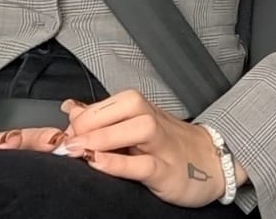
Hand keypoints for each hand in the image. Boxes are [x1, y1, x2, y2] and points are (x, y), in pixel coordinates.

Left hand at [58, 90, 234, 207]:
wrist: (212, 162)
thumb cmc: (169, 145)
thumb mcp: (134, 128)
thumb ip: (101, 118)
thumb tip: (70, 108)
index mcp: (140, 110)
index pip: (106, 104)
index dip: (79, 119)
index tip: (63, 136)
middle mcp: (151, 121)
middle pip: (120, 109)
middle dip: (88, 124)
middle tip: (66, 142)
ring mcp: (161, 145)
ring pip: (136, 129)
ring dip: (103, 137)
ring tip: (78, 150)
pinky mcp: (167, 171)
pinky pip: (143, 164)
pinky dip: (119, 163)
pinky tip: (97, 162)